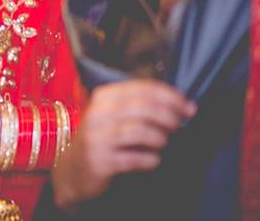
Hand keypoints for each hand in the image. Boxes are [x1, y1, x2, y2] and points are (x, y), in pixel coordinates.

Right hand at [51, 80, 195, 211]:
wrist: (71, 170)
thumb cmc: (100, 140)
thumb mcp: (111, 115)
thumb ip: (139, 106)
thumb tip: (182, 106)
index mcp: (103, 97)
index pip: (143, 88)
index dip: (171, 96)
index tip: (188, 106)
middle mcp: (98, 114)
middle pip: (145, 108)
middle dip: (170, 116)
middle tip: (180, 125)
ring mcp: (98, 138)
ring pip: (142, 132)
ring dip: (161, 138)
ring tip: (164, 143)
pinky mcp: (100, 161)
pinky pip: (136, 158)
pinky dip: (151, 159)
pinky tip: (153, 160)